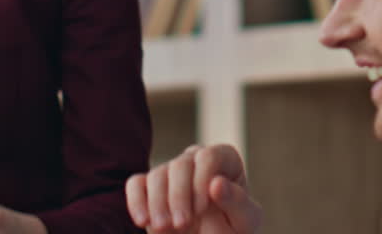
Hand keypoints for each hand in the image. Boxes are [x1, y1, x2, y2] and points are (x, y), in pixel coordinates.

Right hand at [126, 144, 261, 233]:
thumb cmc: (234, 231)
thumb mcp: (245, 221)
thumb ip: (237, 202)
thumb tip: (217, 183)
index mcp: (224, 160)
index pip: (208, 156)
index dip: (202, 181)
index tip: (202, 209)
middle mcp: (195, 160)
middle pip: (179, 165)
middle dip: (178, 196)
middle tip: (182, 224)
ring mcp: (171, 172)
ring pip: (156, 175)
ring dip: (158, 203)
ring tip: (164, 228)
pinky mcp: (150, 187)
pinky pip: (136, 184)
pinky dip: (136, 201)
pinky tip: (142, 221)